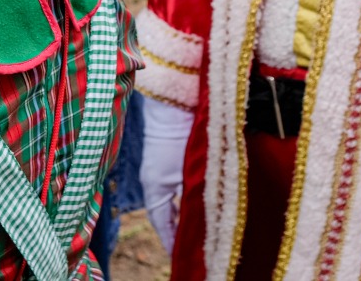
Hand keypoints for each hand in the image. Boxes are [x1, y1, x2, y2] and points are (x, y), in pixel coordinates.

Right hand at [140, 95, 194, 250]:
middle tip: (193, 249)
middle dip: (178, 232)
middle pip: (165, 216)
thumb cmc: (178, 136)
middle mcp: (155, 182)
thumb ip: (194, 196)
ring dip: (183, 216)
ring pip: (172, 202)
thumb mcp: (188, 172)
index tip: (182, 258)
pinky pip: (176, 189)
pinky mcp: (171, 160)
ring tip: (197, 233)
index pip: (162, 225)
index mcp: (155, 188)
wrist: (174, 103)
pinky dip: (184, 200)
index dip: (171, 242)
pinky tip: (198, 205)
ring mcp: (161, 172)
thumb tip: (206, 220)